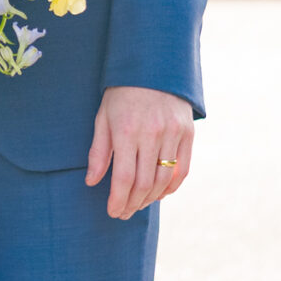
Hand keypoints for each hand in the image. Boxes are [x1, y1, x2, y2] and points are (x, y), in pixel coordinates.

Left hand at [86, 86, 194, 220]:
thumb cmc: (121, 93)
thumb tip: (92, 182)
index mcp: (127, 130)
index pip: (124, 177)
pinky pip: (182, 169)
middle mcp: (153, 133)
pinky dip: (171, 186)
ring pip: (164, 179)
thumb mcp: (103, 118)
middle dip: (132, 203)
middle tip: (123, 213)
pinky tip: (159, 194)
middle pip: (145, 182)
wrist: (153, 67)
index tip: (112, 211)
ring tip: (138, 205)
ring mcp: (173, 133)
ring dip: (151, 198)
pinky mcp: (188, 133)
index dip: (118, 199)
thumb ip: (99, 151)